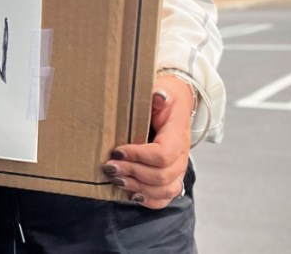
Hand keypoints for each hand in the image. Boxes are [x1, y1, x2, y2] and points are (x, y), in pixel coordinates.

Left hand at [101, 73, 192, 208]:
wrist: (175, 105)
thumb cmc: (164, 98)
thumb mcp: (163, 90)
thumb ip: (160, 95)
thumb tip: (159, 96)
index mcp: (178, 134)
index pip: (163, 154)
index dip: (139, 156)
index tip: (117, 150)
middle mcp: (181, 155)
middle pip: (162, 175)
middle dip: (132, 172)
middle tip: (109, 167)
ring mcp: (178, 169)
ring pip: (165, 189)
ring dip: (138, 187)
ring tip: (116, 180)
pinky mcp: (171, 178)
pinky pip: (165, 198)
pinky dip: (148, 200)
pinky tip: (131, 194)